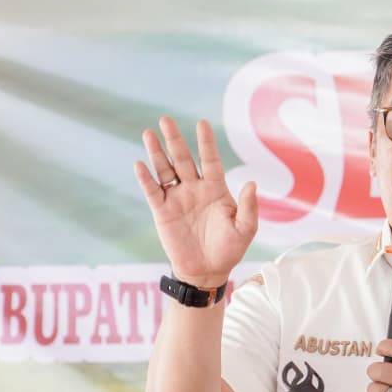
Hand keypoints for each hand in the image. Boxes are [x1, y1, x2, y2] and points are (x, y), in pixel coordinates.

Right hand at [134, 117, 257, 286]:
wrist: (207, 271)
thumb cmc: (229, 250)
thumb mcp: (245, 229)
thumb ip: (249, 207)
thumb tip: (251, 183)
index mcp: (216, 189)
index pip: (210, 160)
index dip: (206, 142)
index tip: (202, 123)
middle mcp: (195, 189)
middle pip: (183, 159)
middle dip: (175, 140)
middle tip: (166, 119)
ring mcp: (177, 199)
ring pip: (165, 170)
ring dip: (157, 153)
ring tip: (149, 133)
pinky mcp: (162, 212)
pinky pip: (152, 191)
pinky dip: (146, 179)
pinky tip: (140, 164)